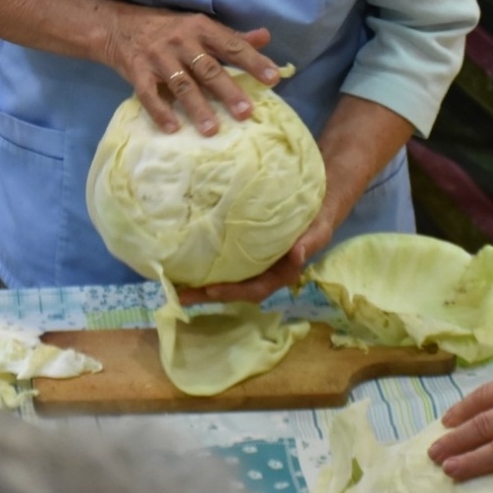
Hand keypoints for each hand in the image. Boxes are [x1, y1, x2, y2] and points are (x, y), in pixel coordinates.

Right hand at [101, 7, 278, 136]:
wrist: (118, 26)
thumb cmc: (168, 28)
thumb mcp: (199, 26)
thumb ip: (232, 36)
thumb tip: (265, 37)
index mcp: (201, 28)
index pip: (232, 46)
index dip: (253, 62)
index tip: (273, 79)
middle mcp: (181, 41)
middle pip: (208, 68)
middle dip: (228, 90)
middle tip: (246, 112)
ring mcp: (158, 57)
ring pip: (182, 84)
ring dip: (198, 108)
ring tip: (212, 130)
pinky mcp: (137, 71)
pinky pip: (149, 94)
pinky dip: (160, 112)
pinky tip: (173, 129)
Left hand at [176, 146, 376, 304]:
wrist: (320, 198)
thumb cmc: (320, 216)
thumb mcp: (320, 227)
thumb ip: (311, 242)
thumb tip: (297, 255)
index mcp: (281, 272)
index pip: (255, 289)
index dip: (233, 292)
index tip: (210, 289)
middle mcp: (264, 270)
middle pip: (233, 288)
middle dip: (206, 293)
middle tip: (176, 294)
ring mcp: (252, 258)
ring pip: (225, 275)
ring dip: (201, 280)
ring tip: (172, 280)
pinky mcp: (244, 244)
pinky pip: (224, 256)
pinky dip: (205, 259)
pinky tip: (185, 254)